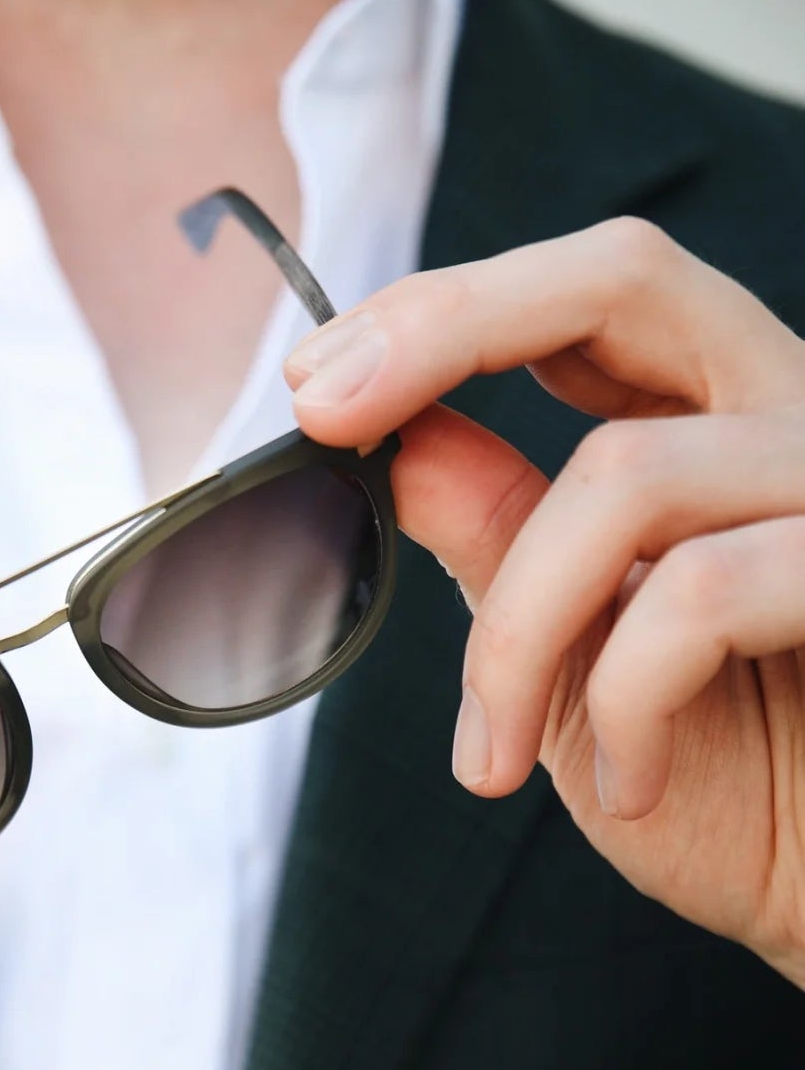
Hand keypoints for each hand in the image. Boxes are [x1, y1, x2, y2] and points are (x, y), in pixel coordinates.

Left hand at [284, 219, 804, 986]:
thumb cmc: (740, 793)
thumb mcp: (580, 666)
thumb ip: (507, 546)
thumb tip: (399, 444)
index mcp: (723, 419)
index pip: (589, 293)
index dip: (443, 310)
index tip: (313, 386)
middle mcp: (795, 417)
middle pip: (624, 275)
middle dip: (447, 328)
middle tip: (323, 411)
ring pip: (626, 475)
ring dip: (513, 636)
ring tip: (493, 758)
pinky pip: (705, 594)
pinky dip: (628, 703)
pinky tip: (631, 790)